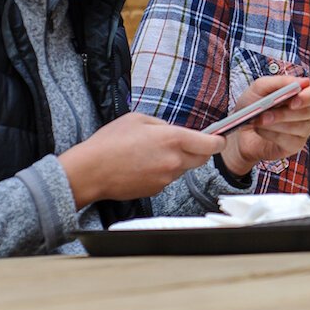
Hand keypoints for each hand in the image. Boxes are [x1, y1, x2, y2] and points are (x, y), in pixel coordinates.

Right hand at [60, 112, 224, 207]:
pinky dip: (163, 172)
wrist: (90, 171)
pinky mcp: (156, 189)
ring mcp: (166, 178)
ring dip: (177, 161)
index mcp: (173, 139)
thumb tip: (173, 131)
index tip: (218, 138)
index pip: (210, 144)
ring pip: (183, 169)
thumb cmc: (110, 143)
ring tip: (153, 153)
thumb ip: (163, 125)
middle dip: (198, 151)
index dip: (218, 141)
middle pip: (201, 159)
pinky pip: (168, 178)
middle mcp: (174, 161)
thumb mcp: (138, 119)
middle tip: (183, 143)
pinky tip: (144, 165)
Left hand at [219, 76, 309, 177]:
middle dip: (284, 113)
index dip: (307, 96)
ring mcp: (303, 129)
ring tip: (259, 121)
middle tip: (265, 114)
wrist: (239, 131)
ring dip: (275, 124)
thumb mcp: (259, 88)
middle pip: (309, 111)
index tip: (294, 101)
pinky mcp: (296, 145)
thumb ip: (280, 81)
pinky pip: (290, 140)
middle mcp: (306, 111)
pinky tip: (262, 131)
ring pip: (300, 126)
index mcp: (300, 93)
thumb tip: (302, 82)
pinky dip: (272, 135)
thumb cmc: (252, 107)